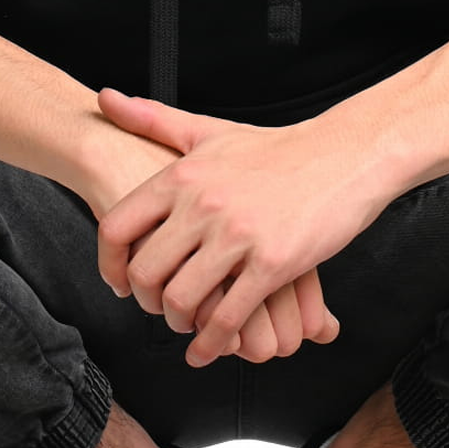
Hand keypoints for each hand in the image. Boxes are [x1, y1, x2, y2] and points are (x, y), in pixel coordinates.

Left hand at [94, 88, 391, 368]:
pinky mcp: (273, 263)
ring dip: (179, 323)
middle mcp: (203, 205)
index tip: (117, 282)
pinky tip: (210, 349)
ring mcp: (238, 236)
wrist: (343, 155)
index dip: (109, 264)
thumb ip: (153, 120)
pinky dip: (213, 342)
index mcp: (182, 175)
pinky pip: (229, 316)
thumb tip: (104, 98)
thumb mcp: (209, 131)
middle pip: (146, 272)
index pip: (117, 227)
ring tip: (188, 324)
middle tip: (157, 308)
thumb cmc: (276, 148)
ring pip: (183, 299)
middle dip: (146, 301)